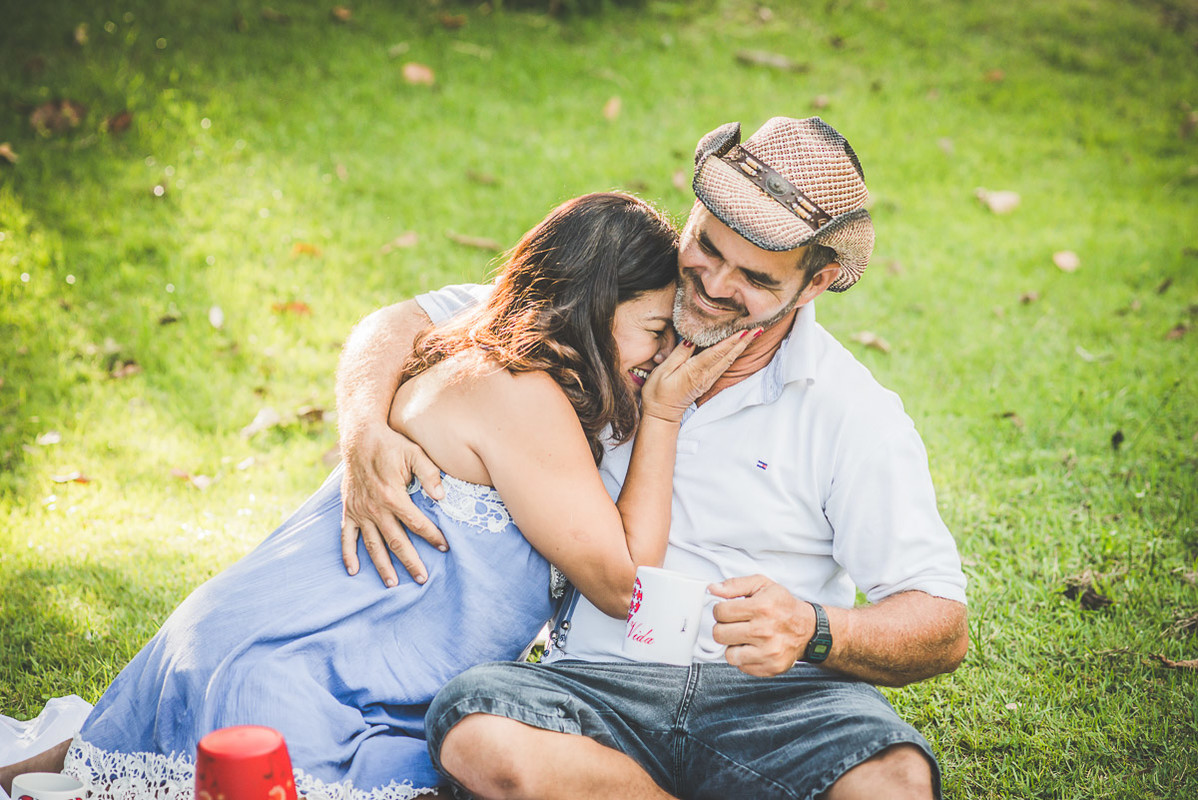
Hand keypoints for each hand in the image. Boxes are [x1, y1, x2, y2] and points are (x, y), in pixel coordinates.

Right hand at [340, 422, 447, 586]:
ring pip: (373, 545)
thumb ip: (430, 474)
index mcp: (393, 496)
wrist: (360, 437)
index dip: (432, 537)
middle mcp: (375, 508)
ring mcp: (360, 511)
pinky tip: (354, 571)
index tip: (444, 547)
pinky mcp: (348, 510)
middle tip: (422, 579)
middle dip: (410, 561)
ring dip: (382, 566)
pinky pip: (346, 537)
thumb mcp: (415, 453)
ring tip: (392, 584)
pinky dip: (349, 554)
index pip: (417, 524)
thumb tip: (442, 496)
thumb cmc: (391, 445)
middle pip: (396, 542)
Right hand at [641, 329, 758, 421]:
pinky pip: (723, 365)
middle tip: (758, 329)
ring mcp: (708, 379)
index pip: (717, 353)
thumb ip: (679, 354)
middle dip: (744, 342)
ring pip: (729, 361)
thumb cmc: (658, 392)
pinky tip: (737, 347)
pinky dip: (733, 354)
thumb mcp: (663, 371)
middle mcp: (706, 375)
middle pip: (728, 356)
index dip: (731, 341)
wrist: (662, 414)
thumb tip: (691, 339)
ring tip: (753, 335)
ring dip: (741, 347)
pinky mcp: (707, 381)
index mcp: (695, 371)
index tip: (744, 331)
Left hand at [709, 574, 812, 676]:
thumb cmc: (783, 606)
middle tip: (735, 624)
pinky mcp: (770, 667)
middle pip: (719, 634)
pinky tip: (754, 648)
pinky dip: (745, 658)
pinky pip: (742, 667)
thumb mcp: (761, 585)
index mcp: (761, 608)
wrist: (807, 629)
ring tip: (745, 637)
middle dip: (724, 628)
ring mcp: (768, 652)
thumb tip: (713, 589)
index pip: (720, 612)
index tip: (727, 611)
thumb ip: (735, 585)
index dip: (720, 610)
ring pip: (728, 654)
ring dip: (733, 646)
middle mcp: (764, 631)